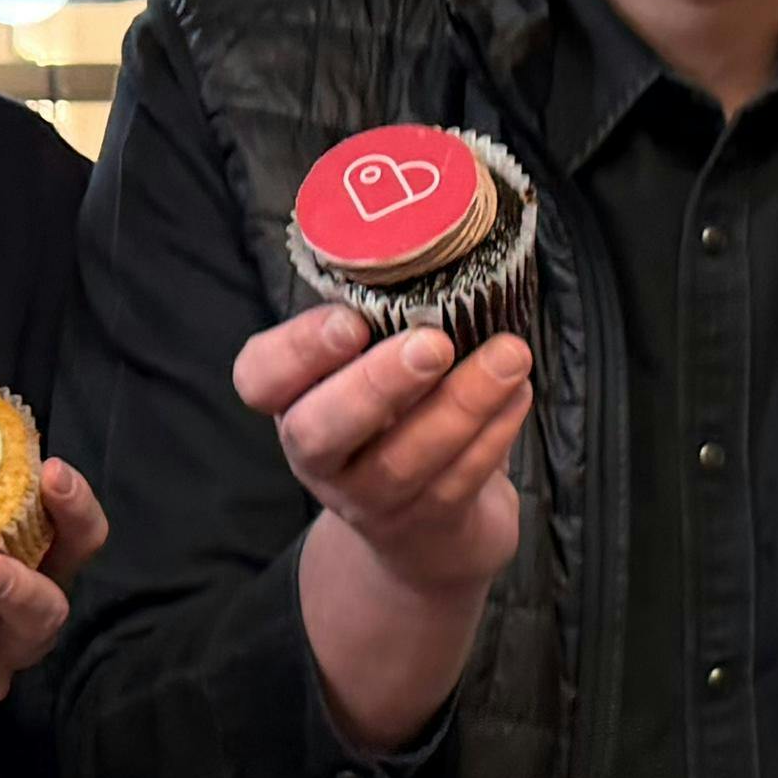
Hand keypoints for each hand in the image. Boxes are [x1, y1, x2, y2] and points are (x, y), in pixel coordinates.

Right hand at [240, 304, 532, 754]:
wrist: (425, 536)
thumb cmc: (397, 418)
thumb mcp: (372, 368)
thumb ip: (385, 321)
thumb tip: (440, 242)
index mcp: (293, 401)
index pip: (259, 379)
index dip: (296, 350)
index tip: (349, 320)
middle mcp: (318, 456)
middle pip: (317, 432)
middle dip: (375, 385)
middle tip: (433, 345)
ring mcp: (367, 500)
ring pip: (402, 462)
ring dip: (461, 405)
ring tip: (510, 355)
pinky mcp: (425, 525)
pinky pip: (458, 481)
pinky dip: (494, 433)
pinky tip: (519, 392)